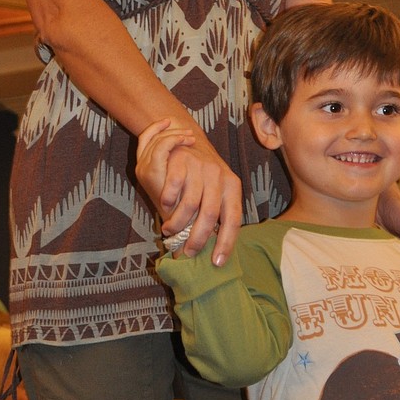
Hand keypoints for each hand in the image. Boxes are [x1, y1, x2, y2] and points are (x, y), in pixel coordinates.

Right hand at [136, 119, 242, 264]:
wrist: (187, 137)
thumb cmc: (202, 174)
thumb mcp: (216, 190)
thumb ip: (216, 214)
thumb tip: (213, 250)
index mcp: (232, 186)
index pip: (234, 219)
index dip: (226, 242)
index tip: (217, 262)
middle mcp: (219, 176)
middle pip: (210, 215)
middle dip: (197, 239)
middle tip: (188, 252)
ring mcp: (200, 167)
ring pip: (190, 205)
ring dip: (178, 224)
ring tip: (170, 231)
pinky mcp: (181, 160)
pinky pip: (173, 189)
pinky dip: (167, 203)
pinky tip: (165, 208)